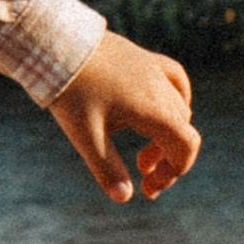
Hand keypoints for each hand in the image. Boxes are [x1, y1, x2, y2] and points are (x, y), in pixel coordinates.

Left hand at [48, 29, 200, 203]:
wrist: (57, 44)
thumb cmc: (71, 90)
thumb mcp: (86, 135)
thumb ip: (107, 168)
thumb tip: (124, 198)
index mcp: (153, 108)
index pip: (186, 146)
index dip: (174, 172)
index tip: (148, 188)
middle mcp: (161, 87)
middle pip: (183, 131)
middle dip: (167, 160)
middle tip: (141, 175)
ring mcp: (154, 70)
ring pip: (179, 109)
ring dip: (167, 135)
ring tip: (142, 152)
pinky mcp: (143, 58)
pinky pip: (174, 80)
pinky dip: (173, 102)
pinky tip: (156, 112)